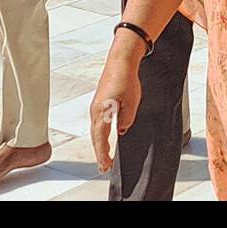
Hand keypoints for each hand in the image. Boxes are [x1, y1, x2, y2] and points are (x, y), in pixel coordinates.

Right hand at [89, 51, 141, 172]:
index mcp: (101, 112)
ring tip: (105, 156)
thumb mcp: (131, 103)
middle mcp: (95, 110)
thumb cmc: (126, 79)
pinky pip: (98, 122)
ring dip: (100, 143)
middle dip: (100, 152)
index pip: (100, 139)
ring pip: (96, 130)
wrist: (121, 60)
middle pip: (95, 137)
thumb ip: (126, 120)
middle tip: (104, 167)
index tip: (105, 167)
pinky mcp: (99, 101)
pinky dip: (100, 133)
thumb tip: (121, 130)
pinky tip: (106, 136)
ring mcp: (96, 105)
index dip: (102, 155)